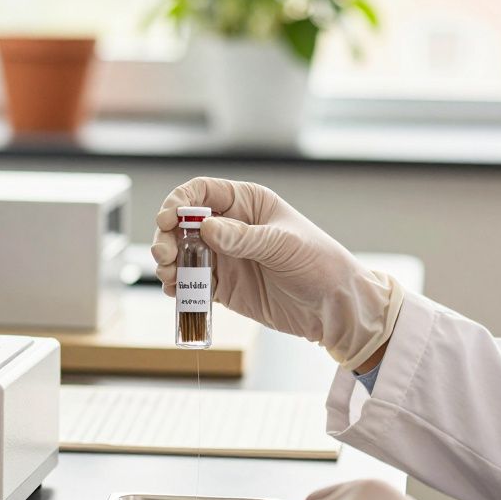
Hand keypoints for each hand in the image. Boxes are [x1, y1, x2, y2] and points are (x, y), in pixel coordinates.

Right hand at [151, 177, 402, 369]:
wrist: (334, 307)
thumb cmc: (320, 264)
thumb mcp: (284, 245)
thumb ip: (244, 237)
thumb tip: (206, 228)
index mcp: (248, 203)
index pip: (202, 192)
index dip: (180, 202)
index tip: (168, 220)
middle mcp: (231, 226)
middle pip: (184, 224)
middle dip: (168, 237)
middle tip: (166, 255)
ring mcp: (225, 257)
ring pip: (182, 253)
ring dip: (168, 263)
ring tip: (169, 276)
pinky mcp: (223, 286)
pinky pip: (191, 283)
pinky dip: (178, 286)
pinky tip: (175, 292)